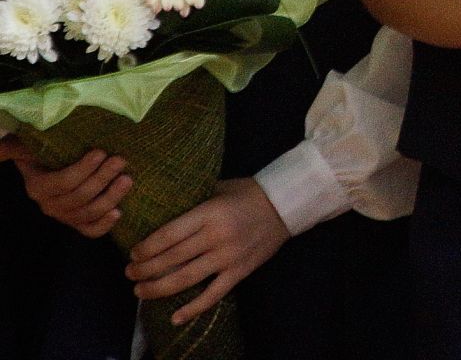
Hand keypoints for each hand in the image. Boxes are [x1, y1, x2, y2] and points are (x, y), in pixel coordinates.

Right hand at [1, 143, 131, 237]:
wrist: (55, 169)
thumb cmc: (46, 153)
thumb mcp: (29, 146)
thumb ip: (17, 146)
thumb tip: (1, 143)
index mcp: (38, 186)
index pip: (62, 182)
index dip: (82, 169)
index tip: (101, 152)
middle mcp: (49, 205)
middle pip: (79, 197)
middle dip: (102, 178)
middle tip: (120, 160)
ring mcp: (64, 217)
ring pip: (88, 213)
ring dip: (110, 197)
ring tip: (127, 179)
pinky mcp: (79, 224)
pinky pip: (90, 231)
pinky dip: (104, 225)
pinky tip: (119, 213)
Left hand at [126, 178, 287, 324]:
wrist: (286, 204)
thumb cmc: (248, 193)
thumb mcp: (218, 189)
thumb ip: (192, 201)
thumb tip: (161, 209)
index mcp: (209, 212)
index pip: (168, 235)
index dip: (146, 248)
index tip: (133, 253)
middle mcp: (217, 236)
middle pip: (171, 258)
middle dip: (145, 269)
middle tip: (129, 273)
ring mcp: (229, 256)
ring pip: (186, 278)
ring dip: (158, 288)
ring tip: (140, 291)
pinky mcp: (240, 271)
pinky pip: (214, 294)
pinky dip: (194, 308)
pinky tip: (176, 317)